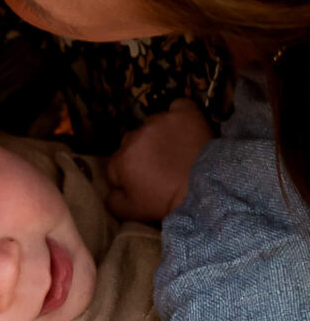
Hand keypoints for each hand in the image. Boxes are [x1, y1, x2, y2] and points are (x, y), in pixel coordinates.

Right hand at [106, 99, 212, 221]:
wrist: (210, 190)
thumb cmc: (169, 203)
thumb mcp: (133, 213)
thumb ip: (112, 201)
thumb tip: (111, 190)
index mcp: (121, 160)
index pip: (116, 167)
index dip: (129, 178)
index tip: (145, 185)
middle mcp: (136, 135)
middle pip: (131, 144)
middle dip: (141, 155)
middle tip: (161, 170)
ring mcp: (160, 121)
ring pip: (152, 126)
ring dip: (158, 137)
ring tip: (176, 153)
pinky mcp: (184, 113)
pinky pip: (177, 107)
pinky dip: (179, 116)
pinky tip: (185, 129)